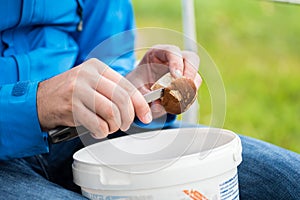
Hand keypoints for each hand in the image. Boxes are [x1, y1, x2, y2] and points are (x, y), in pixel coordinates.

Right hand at [37, 58, 151, 138]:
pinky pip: (97, 124)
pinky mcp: (71, 106)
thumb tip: (137, 108)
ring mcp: (78, 90)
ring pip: (111, 112)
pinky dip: (102, 132)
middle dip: (128, 117)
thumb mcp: (92, 84)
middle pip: (121, 99)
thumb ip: (112, 91)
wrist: (40, 100)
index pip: (127, 86)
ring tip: (109, 128)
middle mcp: (88, 75)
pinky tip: (98, 131)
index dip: (140, 104)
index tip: (146, 117)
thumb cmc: (71, 94)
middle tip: (125, 125)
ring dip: (114, 126)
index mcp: (97, 67)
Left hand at [126, 45, 201, 116]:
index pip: (172, 51)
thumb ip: (145, 96)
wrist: (137, 93)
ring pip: (195, 76)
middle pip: (191, 59)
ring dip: (191, 89)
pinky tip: (179, 105)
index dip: (176, 62)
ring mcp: (182, 72)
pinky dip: (189, 98)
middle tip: (184, 88)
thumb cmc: (136, 86)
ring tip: (180, 100)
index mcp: (157, 54)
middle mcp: (173, 60)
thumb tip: (158, 106)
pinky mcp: (186, 85)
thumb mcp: (135, 88)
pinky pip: (193, 90)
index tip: (176, 77)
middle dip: (190, 73)